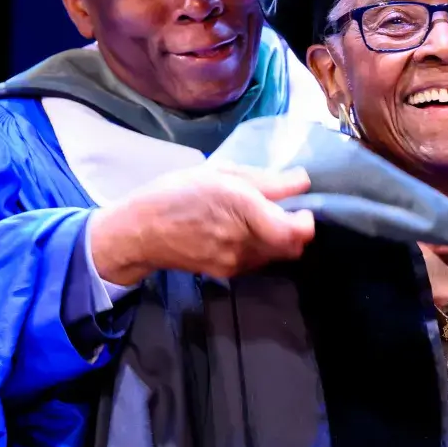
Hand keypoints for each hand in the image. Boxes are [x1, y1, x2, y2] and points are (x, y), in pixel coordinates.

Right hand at [90, 163, 314, 285]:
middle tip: (284, 210)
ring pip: (277, 256)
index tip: (301, 206)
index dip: (307, 221)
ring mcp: (237, 262)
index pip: (296, 232)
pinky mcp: (228, 273)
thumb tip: (302, 181)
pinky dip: (261, 247)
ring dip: (278, 239)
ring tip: (257, 218)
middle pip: (293, 247)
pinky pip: (258, 261)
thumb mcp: (220, 173)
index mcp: (244, 210)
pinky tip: (241, 231)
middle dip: (295, 230)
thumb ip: (265, 180)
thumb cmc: (177, 193)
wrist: (139, 232)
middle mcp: (245, 242)